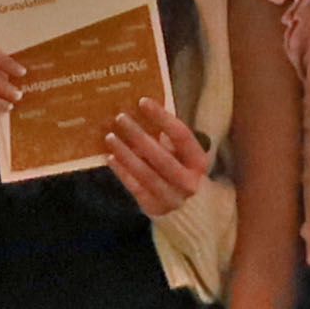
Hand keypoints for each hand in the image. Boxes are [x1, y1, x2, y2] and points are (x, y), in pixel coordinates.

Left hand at [99, 103, 215, 219]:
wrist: (184, 204)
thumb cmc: (179, 167)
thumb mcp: (180, 151)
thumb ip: (166, 133)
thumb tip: (141, 105)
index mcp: (199, 161)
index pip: (181, 135)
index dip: (162, 118)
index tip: (142, 102)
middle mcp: (189, 182)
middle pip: (162, 157)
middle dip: (139, 136)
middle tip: (120, 117)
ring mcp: (172, 197)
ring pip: (146, 174)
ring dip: (126, 154)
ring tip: (110, 136)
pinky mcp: (155, 207)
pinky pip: (135, 187)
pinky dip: (122, 172)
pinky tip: (110, 157)